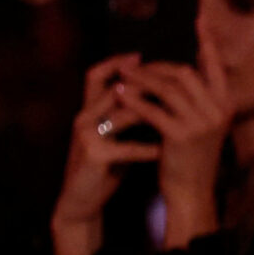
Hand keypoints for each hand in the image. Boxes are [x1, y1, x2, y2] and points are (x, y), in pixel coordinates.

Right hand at [54, 55, 161, 227]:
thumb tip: (151, 95)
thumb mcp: (110, 136)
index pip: (95, 75)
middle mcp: (84, 118)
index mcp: (87, 110)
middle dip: (140, 83)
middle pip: (112, 89)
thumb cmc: (102, 167)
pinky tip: (165, 150)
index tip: (140, 55)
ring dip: (149, 112)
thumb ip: (123, 116)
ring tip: (173, 111)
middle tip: (168, 82)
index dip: (115, 62)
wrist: (80, 199)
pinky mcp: (94, 156)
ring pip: (121, 114)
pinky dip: (148, 149)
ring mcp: (87, 136)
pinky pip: (126, 148)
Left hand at [115, 56, 235, 247]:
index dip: (207, 42)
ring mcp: (201, 123)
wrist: (191, 192)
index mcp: (226, 104)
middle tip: (133, 64)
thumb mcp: (201, 123)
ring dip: (141, 79)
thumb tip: (184, 66)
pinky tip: (119, 94)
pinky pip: (152, 109)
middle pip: (183, 72)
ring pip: (166, 88)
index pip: (215, 65)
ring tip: (122, 75)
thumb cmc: (190, 155)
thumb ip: (197, 96)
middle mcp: (218, 110)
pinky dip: (134, 99)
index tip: (199, 18)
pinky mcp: (180, 135)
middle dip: (156, 66)